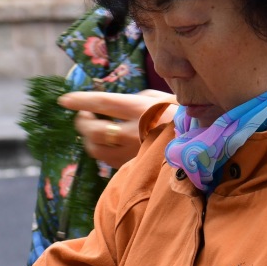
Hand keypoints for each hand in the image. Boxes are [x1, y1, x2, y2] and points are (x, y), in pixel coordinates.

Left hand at [58, 89, 173, 167]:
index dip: (81, 101)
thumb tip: (117, 104)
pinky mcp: (133, 166)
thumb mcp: (163, 98)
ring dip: (88, 137)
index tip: (64, 100)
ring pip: (95, 148)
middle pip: (93, 129)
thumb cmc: (183, 117)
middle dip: (82, 121)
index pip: (103, 103)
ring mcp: (132, 153)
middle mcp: (133, 132)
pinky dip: (99, 149)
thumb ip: (138, 99)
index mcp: (141, 110)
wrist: (202, 147)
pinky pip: (106, 159)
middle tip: (83, 113)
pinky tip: (105, 142)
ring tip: (91, 127)